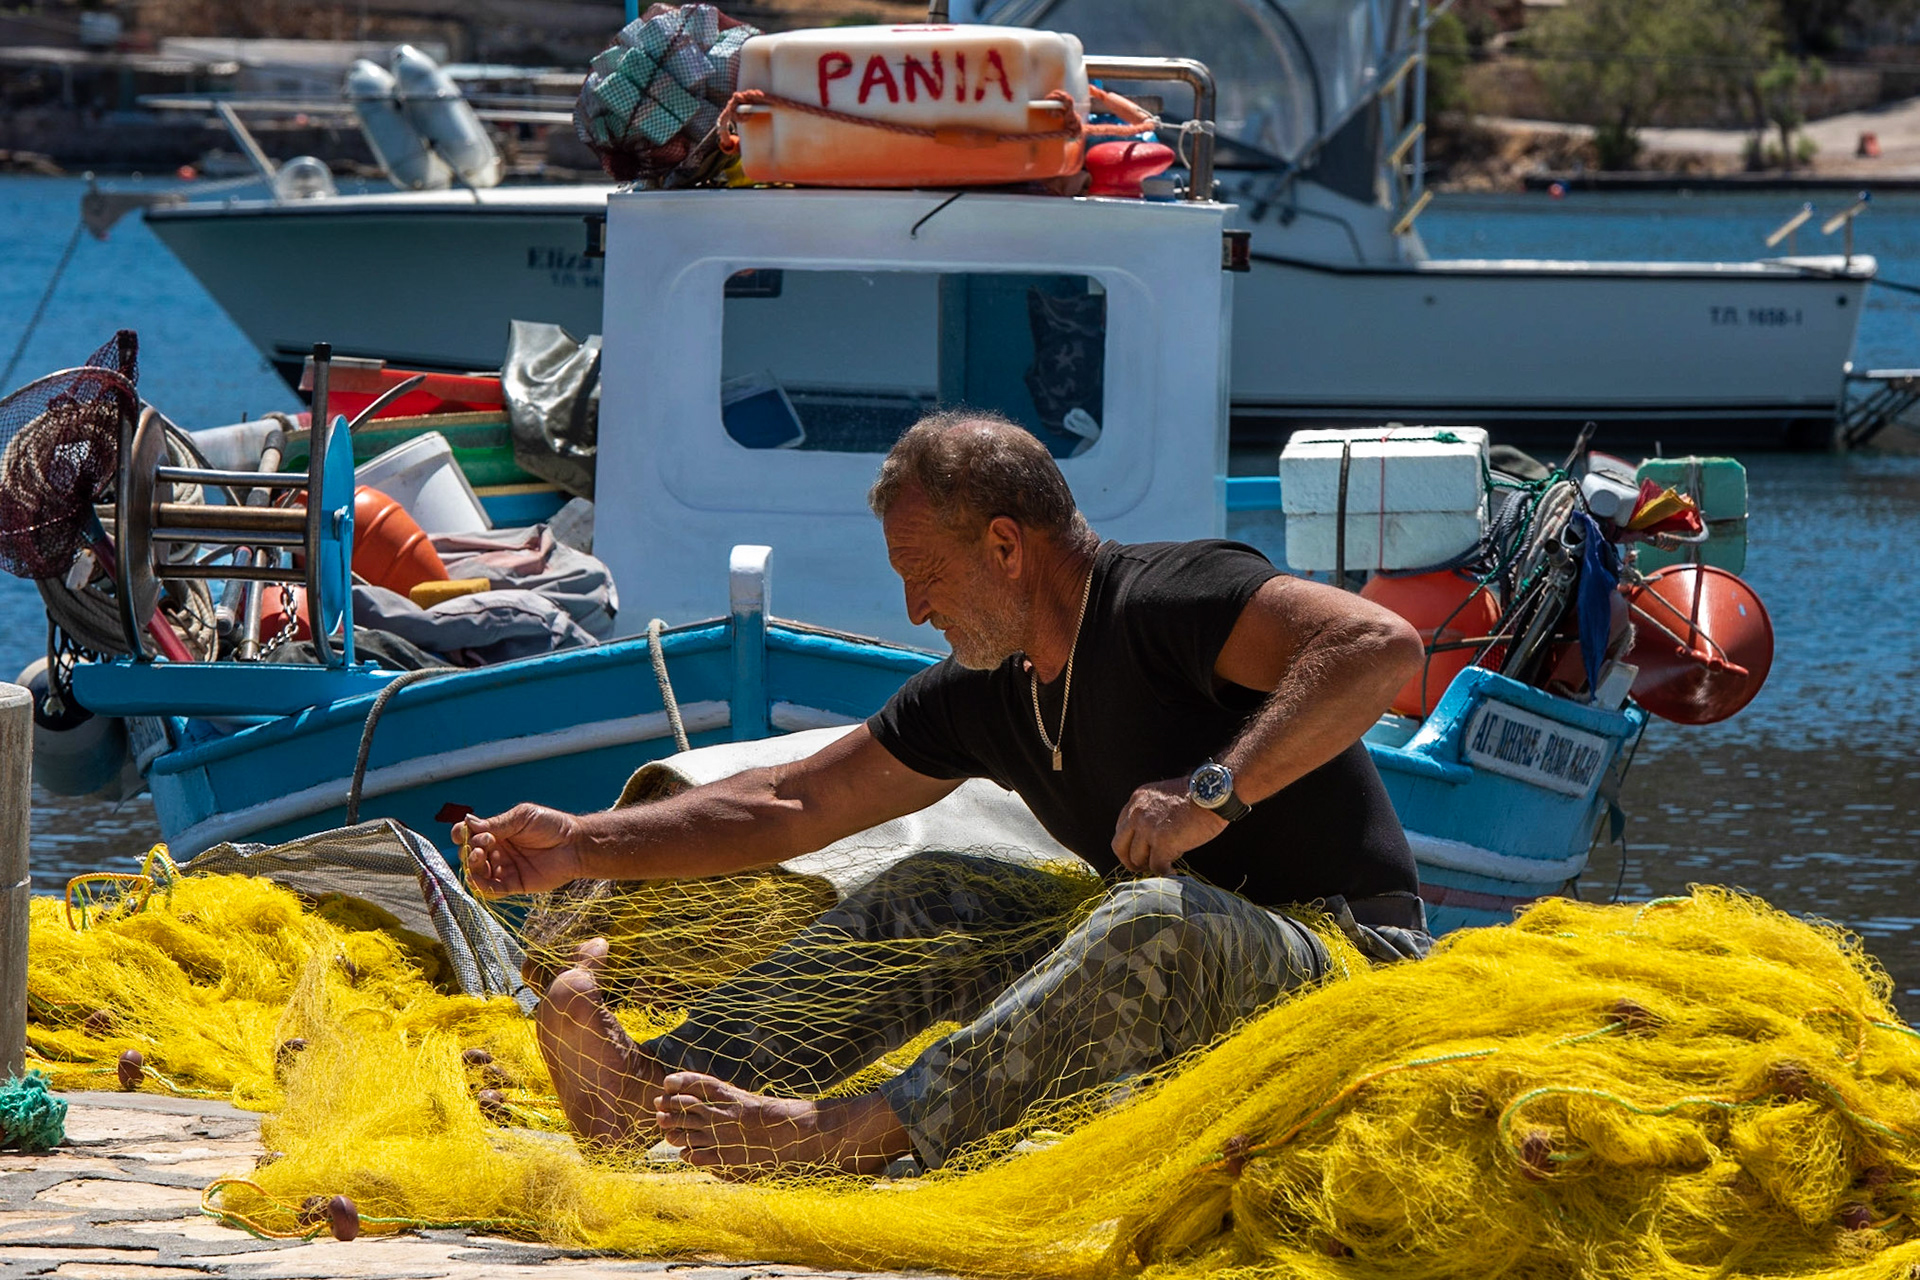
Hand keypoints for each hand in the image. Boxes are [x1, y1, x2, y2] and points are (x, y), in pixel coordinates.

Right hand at [454, 803, 587, 898]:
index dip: (461, 834)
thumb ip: (496, 823)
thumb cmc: (551, 825)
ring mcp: (505, 868)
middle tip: (485, 843)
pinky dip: (481, 887)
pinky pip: (492, 890)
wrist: (575, 845)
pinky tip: (480, 880)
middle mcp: (498, 851)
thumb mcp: (522, 817)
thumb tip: (467, 822)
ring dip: (472, 866)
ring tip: (480, 856)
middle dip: (470, 849)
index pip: (471, 835)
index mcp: (498, 832)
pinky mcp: (514, 885)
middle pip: (470, 854)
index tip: (462, 833)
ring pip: (478, 873)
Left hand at [1111, 777, 1227, 876]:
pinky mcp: (1162, 843)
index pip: (1121, 828)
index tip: (1139, 852)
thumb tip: (1150, 838)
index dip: (1129, 843)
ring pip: (1137, 859)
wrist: (1213, 792)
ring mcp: (1148, 829)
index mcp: (1137, 800)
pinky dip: (1165, 873)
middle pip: (1119, 846)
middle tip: (1142, 868)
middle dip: (1129, 860)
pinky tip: (1173, 872)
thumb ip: (1153, 812)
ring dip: (1150, 865)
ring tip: (1165, 865)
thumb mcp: (1165, 797)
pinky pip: (1157, 867)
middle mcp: (1137, 813)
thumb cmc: (1198, 796)